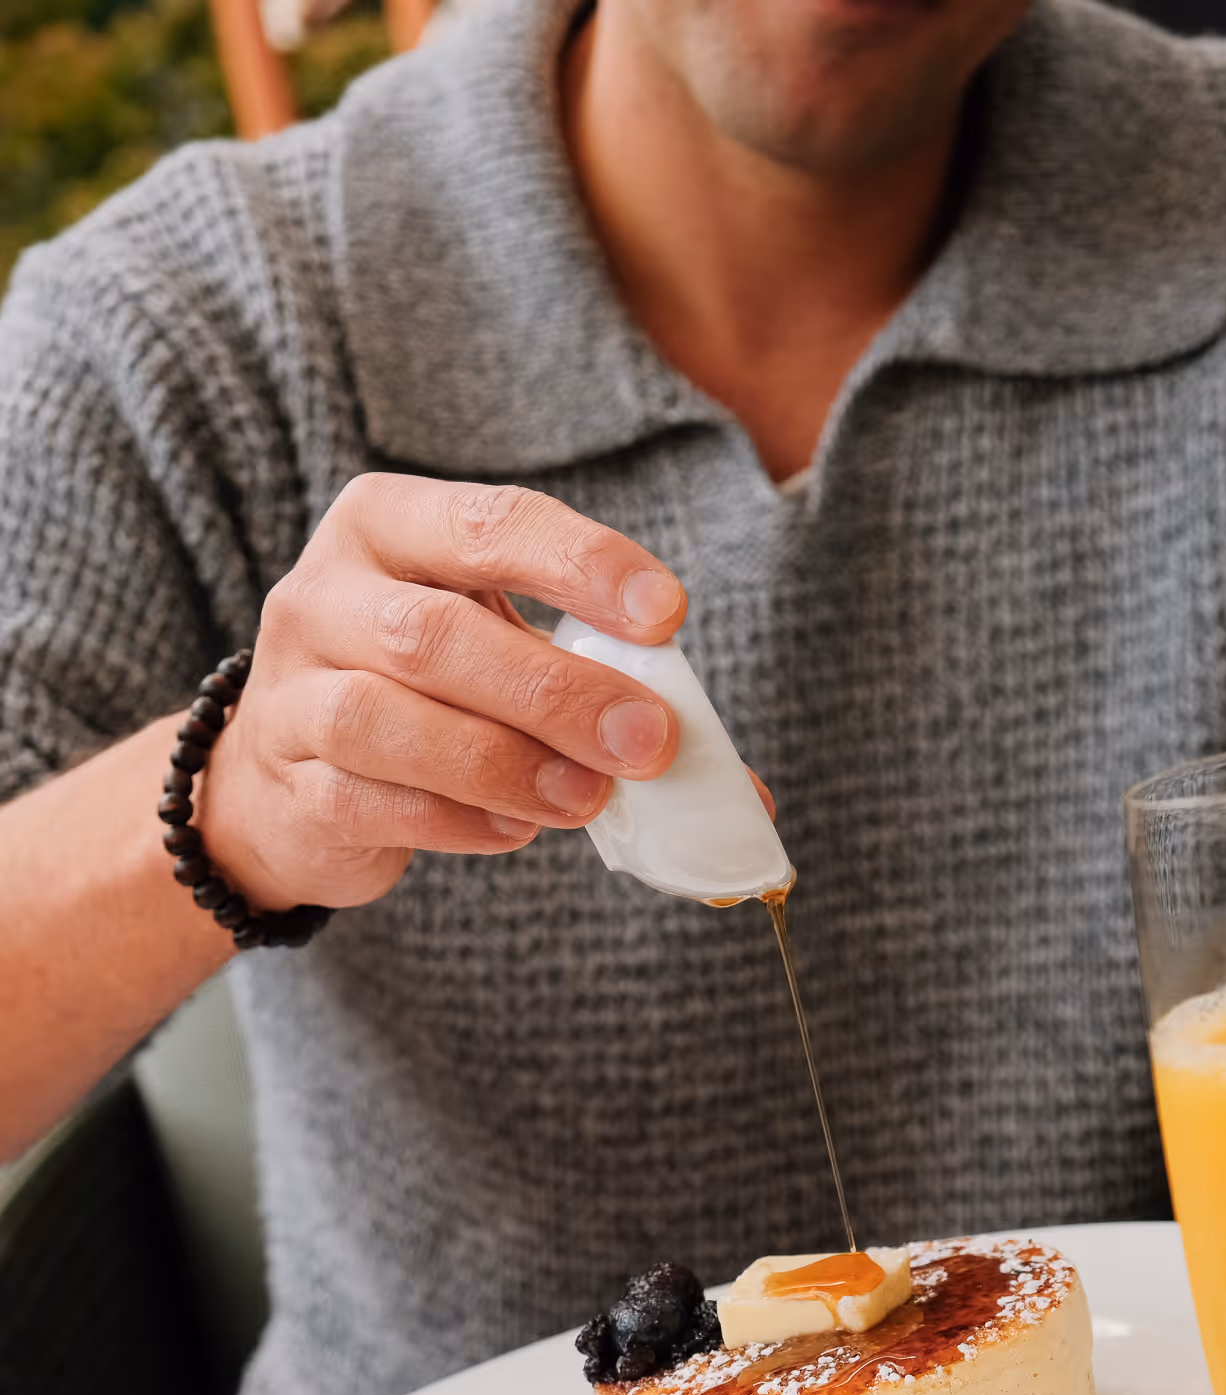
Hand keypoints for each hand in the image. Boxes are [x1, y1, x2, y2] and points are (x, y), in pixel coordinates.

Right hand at [195, 476, 689, 910]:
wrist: (287, 775)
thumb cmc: (425, 694)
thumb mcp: (499, 651)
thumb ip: (597, 687)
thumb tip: (726, 781)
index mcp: (388, 524)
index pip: (490, 523)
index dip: (581, 565)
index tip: (667, 615)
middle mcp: (322, 594)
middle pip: (433, 634)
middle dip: (555, 691)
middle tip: (649, 741)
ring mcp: (290, 691)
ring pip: (384, 719)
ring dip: (502, 762)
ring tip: (587, 798)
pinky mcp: (289, 781)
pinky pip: (370, 800)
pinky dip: (455, 819)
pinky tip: (518, 830)